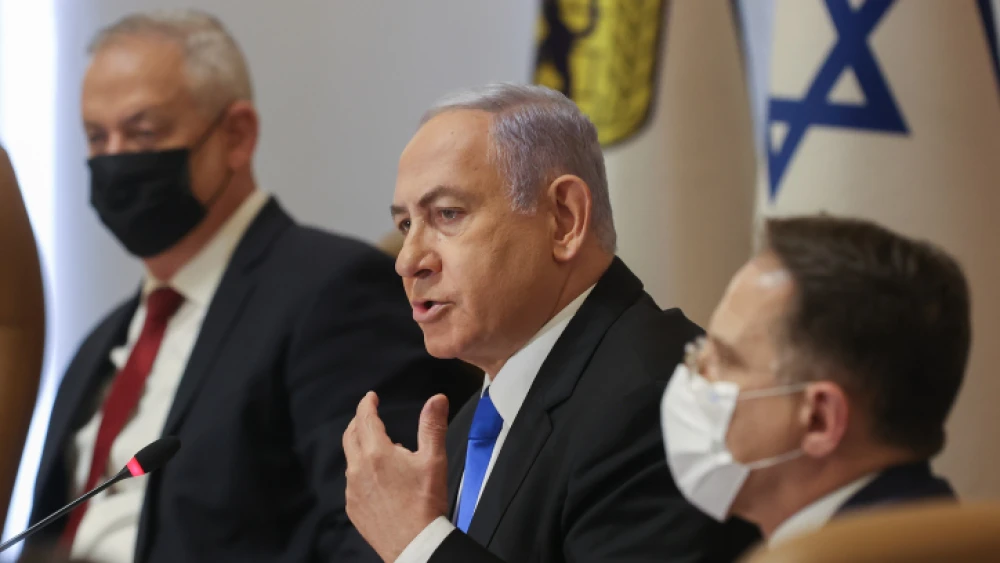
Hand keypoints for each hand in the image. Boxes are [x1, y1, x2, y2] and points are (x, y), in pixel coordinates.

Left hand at [344, 392, 449, 561]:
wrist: (415, 544)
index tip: (371, 397)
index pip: (365, 419)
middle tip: (368, 415)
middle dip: (358, 422)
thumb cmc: (425, 502)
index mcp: (377, 453)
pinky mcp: (353, 508)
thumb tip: (436, 399)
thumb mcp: (433, 460)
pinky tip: (376, 479)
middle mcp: (358, 469)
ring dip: (360, 448)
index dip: (367, 404)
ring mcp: (352, 490)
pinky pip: (352, 482)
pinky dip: (361, 472)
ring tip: (380, 450)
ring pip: (351, 460)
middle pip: (350, 436)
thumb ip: (432, 426)